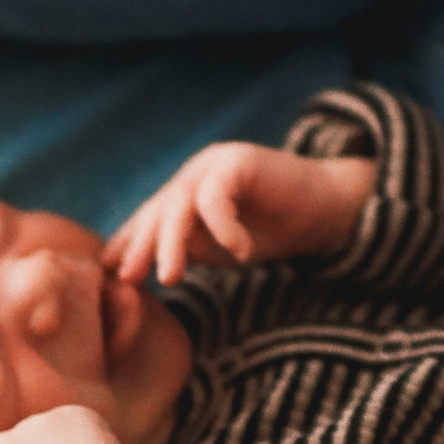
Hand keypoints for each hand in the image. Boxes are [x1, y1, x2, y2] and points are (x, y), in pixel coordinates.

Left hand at [106, 140, 377, 287]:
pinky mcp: (240, 161)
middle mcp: (195, 176)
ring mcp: (216, 165)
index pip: (149, 219)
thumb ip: (189, 249)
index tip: (116, 281)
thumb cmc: (273, 229)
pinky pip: (217, 198)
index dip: (130, 246)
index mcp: (186, 193)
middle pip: (158, 212)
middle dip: (141, 247)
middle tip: (128, 281)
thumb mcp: (221, 247)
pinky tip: (240, 254)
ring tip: (170, 277)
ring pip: (180, 204)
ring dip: (171, 243)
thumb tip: (148, 267)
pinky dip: (224, 229)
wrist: (327, 205)